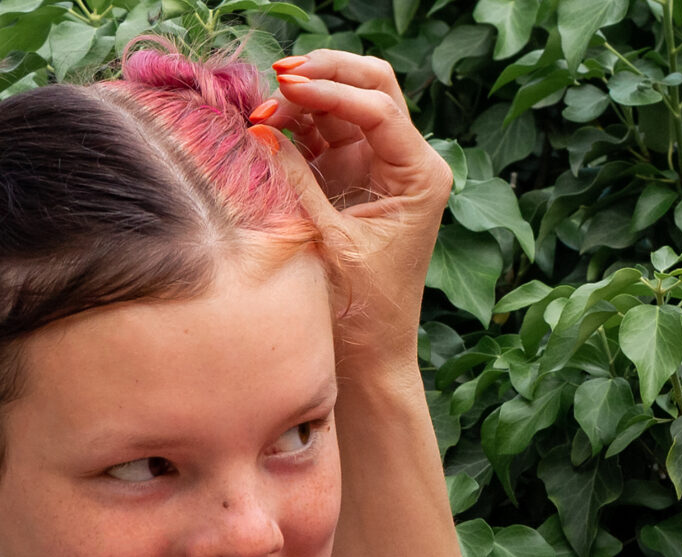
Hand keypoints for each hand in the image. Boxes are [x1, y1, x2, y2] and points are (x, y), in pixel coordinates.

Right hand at [250, 50, 454, 379]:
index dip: (331, 90)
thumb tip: (260, 130)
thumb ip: (296, 182)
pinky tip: (266, 127)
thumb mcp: (328, 242)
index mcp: (420, 175)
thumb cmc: (361, 311)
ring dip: (303, 99)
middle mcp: (406, 162)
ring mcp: (377, 166)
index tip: (285, 88)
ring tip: (261, 114)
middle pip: (371, 86)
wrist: (368, 356)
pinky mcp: (349, 178)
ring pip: (343, 103)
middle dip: (326, 74)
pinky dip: (296, 123)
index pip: (378, 108)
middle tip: (278, 80)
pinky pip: (323, 133)